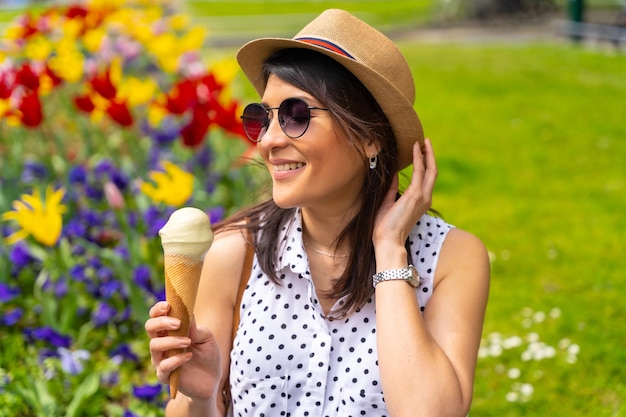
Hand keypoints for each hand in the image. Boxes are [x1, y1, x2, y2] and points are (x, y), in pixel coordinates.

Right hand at [145, 301, 222, 400]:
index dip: (158, 309)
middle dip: (162, 322)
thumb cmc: (208, 355)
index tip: (168, 305)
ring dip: (171, 341)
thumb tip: (188, 314)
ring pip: (154, 345)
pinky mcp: (165, 376)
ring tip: (188, 341)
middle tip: (178, 323)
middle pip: (150, 327)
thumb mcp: (207, 338)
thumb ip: (196, 327)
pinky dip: (176, 359)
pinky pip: (163, 366)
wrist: (212, 380)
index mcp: (170, 331)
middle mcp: (162, 344)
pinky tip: (189, 356)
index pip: (156, 316)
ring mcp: (161, 360)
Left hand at [373, 139, 436, 259]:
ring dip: (426, 154)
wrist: (387, 240)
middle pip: (432, 171)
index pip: (426, 178)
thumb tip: (393, 174)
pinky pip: (419, 171)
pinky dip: (418, 158)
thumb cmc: (385, 226)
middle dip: (430, 155)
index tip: (420, 150)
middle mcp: (425, 198)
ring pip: (430, 169)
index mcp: (420, 201)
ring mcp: (422, 196)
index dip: (425, 163)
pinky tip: (414, 148)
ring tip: (422, 141)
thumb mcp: (387, 203)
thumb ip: (392, 189)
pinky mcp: (416, 195)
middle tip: (425, 141)